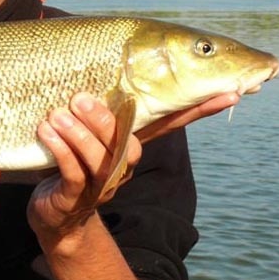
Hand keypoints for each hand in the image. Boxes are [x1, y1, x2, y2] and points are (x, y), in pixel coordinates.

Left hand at [29, 92, 240, 251]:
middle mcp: (123, 167)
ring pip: (100, 159)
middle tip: (81, 96)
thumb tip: (109, 60)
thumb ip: (104, 107)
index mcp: (133, 146)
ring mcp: (101, 186)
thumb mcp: (92, 133)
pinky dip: (61, 150)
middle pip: (128, 142)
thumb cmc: (71, 162)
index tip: (231, 91)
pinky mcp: (76, 199)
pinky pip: (73, 173)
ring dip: (78, 134)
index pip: (171, 125)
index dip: (201, 110)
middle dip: (106, 119)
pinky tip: (47, 132)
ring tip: (56, 114)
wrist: (55, 218)